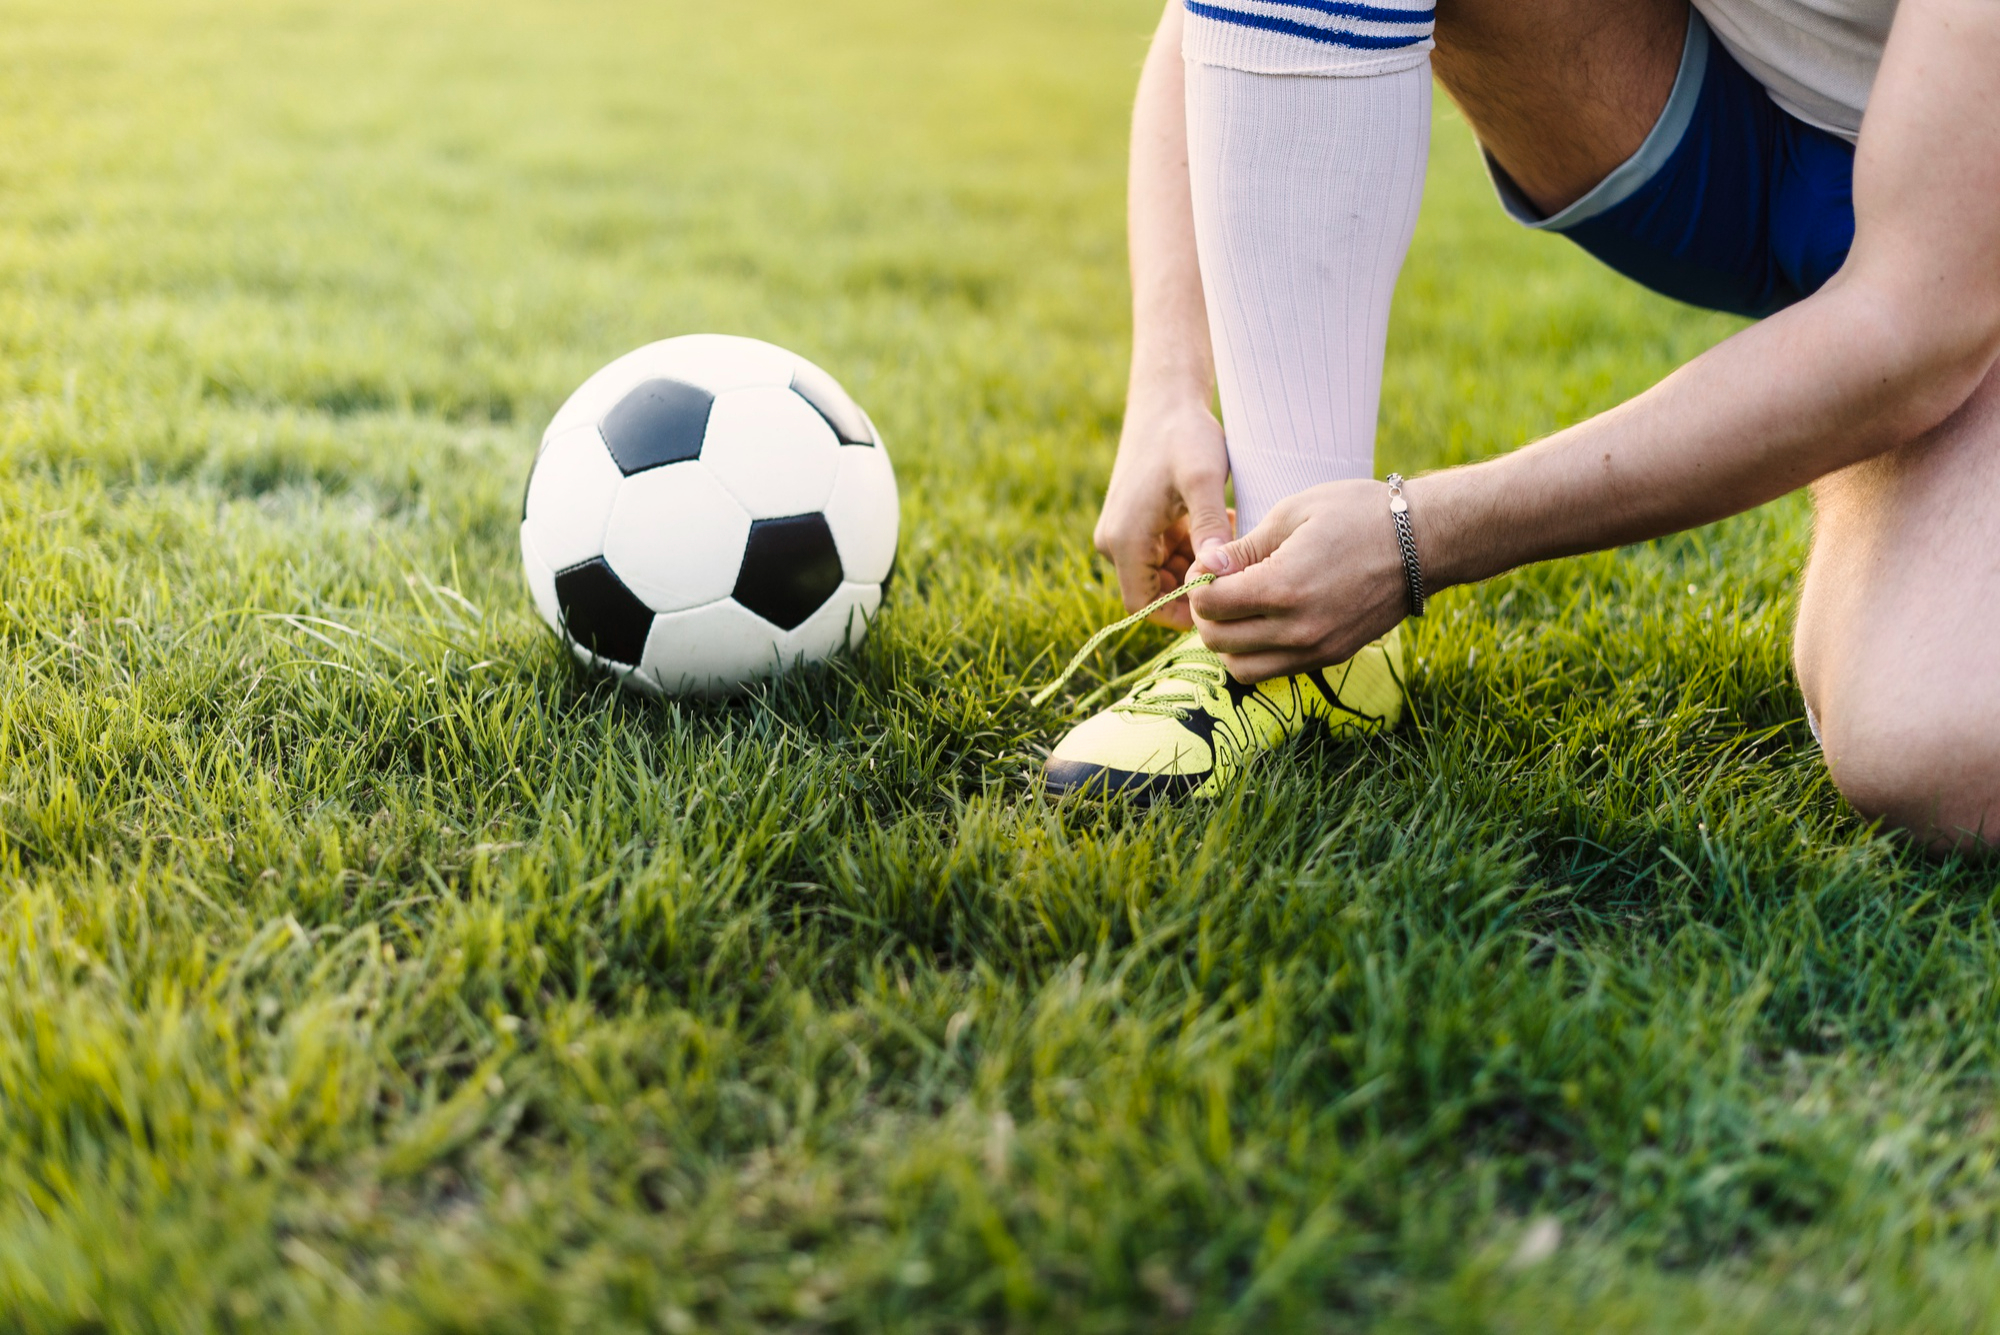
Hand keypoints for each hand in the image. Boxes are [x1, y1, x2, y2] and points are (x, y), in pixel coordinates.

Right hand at [1093, 397, 1233, 629]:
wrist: (1165, 401)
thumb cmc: (1183, 435)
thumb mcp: (1203, 479)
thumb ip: (1209, 526)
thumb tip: (1219, 572)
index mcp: (1123, 540)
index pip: (1144, 606)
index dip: (1181, 614)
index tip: (1222, 603)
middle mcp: (1114, 542)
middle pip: (1154, 592)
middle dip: (1195, 588)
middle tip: (1237, 573)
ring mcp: (1123, 533)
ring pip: (1162, 574)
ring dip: (1196, 567)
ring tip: (1231, 544)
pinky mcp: (1136, 524)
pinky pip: (1163, 554)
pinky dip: (1192, 550)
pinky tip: (1220, 530)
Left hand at [1187, 478, 1410, 680]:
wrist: (1424, 542)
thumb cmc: (1358, 515)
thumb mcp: (1292, 514)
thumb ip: (1243, 548)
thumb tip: (1206, 567)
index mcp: (1283, 588)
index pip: (1208, 605)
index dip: (1197, 583)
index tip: (1209, 565)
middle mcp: (1297, 630)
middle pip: (1217, 642)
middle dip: (1206, 614)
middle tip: (1218, 587)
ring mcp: (1316, 650)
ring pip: (1241, 669)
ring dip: (1228, 642)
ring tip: (1239, 609)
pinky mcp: (1331, 658)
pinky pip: (1274, 671)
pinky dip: (1257, 653)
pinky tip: (1266, 621)